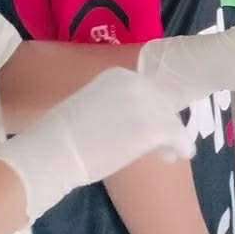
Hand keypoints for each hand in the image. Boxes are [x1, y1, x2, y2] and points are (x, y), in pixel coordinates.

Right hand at [0, 68, 190, 222]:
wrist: (53, 151)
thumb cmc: (62, 137)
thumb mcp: (89, 108)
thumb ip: (112, 107)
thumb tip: (126, 121)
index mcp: (118, 75)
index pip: (147, 92)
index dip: (152, 111)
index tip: (146, 129)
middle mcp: (136, 83)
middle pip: (162, 104)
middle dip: (163, 125)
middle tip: (160, 146)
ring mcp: (147, 103)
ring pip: (171, 120)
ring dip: (170, 139)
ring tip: (165, 155)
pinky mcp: (154, 126)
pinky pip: (178, 136)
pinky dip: (181, 148)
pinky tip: (173, 157)